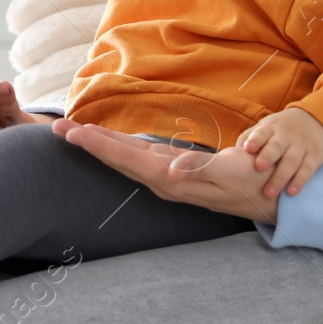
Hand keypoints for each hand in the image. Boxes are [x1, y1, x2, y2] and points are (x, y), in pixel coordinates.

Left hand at [50, 118, 280, 223]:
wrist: (267, 195)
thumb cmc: (251, 181)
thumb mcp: (231, 173)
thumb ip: (201, 170)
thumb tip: (172, 171)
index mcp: (171, 179)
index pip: (126, 160)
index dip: (98, 146)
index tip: (72, 134)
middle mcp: (162, 179)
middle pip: (116, 159)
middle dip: (86, 143)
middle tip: (55, 128)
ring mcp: (166, 174)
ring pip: (124, 157)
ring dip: (98, 144)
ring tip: (72, 131)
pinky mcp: (172, 168)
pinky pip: (137, 155)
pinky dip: (118, 145)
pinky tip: (107, 140)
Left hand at [236, 107, 322, 197]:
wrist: (315, 120)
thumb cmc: (280, 130)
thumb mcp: (265, 127)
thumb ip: (248, 138)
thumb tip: (230, 154)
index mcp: (270, 128)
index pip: (262, 132)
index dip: (255, 140)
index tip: (248, 149)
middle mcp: (286, 136)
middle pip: (277, 146)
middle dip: (268, 156)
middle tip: (259, 167)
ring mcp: (301, 146)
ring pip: (291, 160)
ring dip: (281, 176)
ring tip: (269, 192)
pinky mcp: (315, 156)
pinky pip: (307, 169)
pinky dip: (300, 181)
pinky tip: (291, 192)